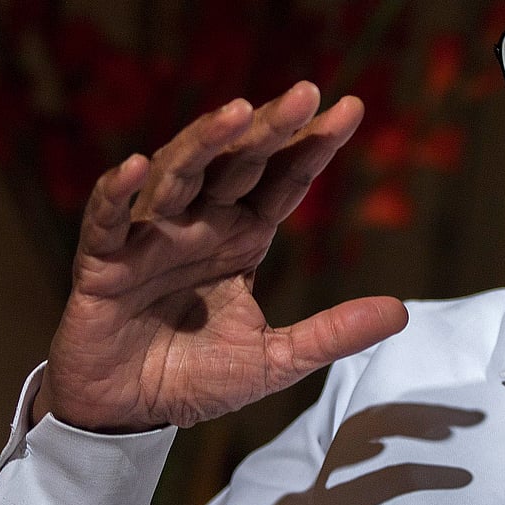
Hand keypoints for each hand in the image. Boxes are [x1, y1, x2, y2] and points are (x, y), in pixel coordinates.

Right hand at [33, 82, 408, 432]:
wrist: (127, 412)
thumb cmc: (196, 376)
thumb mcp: (274, 359)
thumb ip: (331, 333)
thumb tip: (401, 312)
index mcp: (242, 237)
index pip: (284, 181)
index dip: (313, 146)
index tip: (350, 108)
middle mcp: (200, 224)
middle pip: (238, 164)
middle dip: (271, 129)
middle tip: (306, 92)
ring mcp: (151, 238)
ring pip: (178, 174)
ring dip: (205, 142)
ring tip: (239, 111)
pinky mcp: (102, 263)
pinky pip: (107, 221)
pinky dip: (117, 193)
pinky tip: (137, 167)